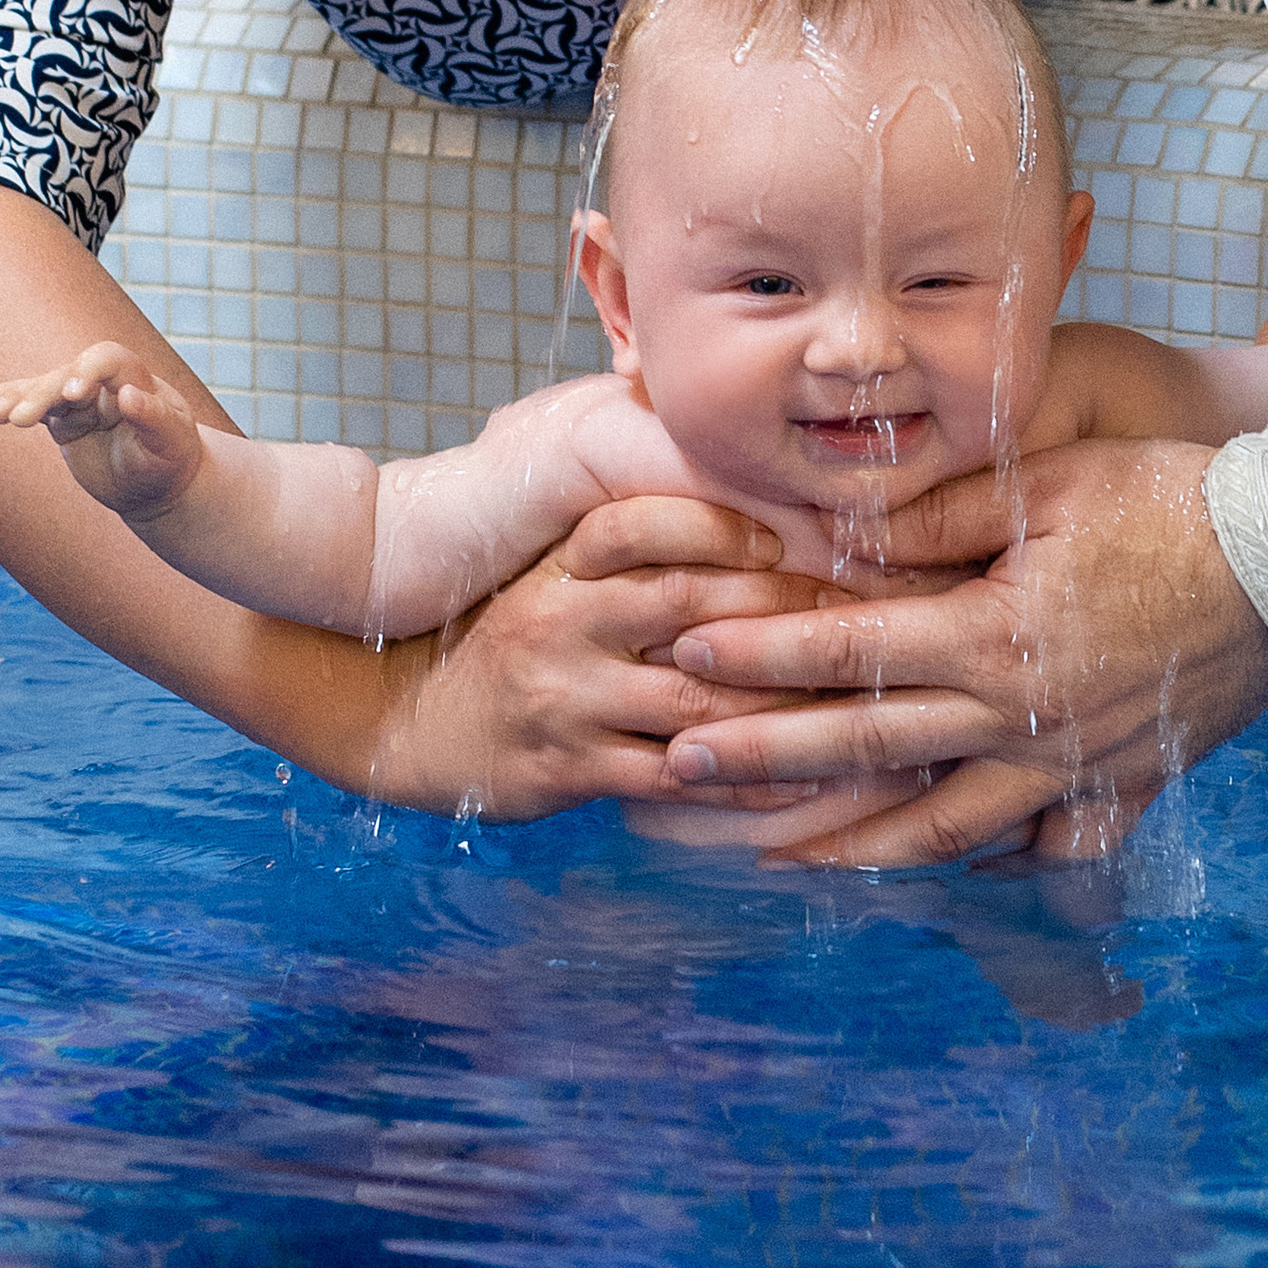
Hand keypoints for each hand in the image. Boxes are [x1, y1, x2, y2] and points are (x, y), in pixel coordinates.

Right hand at [0, 339, 202, 518]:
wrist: (159, 484)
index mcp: (136, 379)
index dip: (87, 371)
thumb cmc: (171, 459)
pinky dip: (13, 405)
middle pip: (67, 375)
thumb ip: (153, 417)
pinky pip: (37, 409)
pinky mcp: (65, 422)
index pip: (107, 359)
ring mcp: (82, 402)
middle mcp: (105, 384)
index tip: (72, 394)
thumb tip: (127, 395)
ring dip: (18, 399)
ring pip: (46, 391)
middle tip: (19, 418)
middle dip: (43, 394)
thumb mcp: (171, 441)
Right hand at [380, 496, 850, 817]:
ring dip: (781, 701)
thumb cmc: (514, 639)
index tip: (788, 540)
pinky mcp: (568, 768)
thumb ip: (627, 543)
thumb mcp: (552, 572)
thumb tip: (728, 488)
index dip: (718, 526)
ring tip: (852, 698)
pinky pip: (675, 775)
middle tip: (857, 616)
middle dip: (783, 611)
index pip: (640, 525)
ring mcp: (565, 697)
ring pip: (696, 696)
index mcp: (563, 562)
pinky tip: (798, 777)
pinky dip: (742, 779)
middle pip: (689, 603)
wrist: (410, 722)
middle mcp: (562, 619)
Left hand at [656, 439, 1267, 866]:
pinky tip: (937, 871)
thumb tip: (841, 537)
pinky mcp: (1120, 784)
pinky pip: (1037, 846)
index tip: (689, 658)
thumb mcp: (1047, 482)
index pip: (849, 652)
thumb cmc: (1169, 500)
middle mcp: (1019, 716)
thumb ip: (939, 517)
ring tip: (776, 854)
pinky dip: (981, 865)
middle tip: (676, 767)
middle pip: (867, 747)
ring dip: (849, 841)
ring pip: (939, 825)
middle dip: (763, 758)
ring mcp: (1070, 765)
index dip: (761, 657)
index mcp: (992, 635)